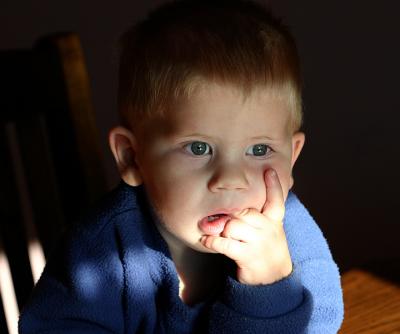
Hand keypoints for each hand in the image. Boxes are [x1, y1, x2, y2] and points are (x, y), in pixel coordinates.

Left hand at [201, 169, 292, 284]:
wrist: (275, 278)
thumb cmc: (265, 248)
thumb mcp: (269, 230)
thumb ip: (256, 217)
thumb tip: (231, 210)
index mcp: (274, 221)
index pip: (276, 200)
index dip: (273, 185)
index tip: (269, 170)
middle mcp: (268, 229)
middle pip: (244, 212)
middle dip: (230, 217)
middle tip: (220, 221)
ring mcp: (259, 243)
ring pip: (232, 226)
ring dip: (220, 230)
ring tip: (216, 233)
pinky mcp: (248, 256)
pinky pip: (224, 243)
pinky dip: (211, 241)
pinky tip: (206, 240)